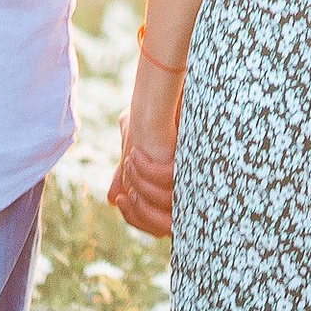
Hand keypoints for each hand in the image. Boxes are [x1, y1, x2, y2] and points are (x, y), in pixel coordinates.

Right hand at [108, 65, 180, 240]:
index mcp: (179, 191)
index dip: (137, 219)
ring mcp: (196, 177)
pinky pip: (169, 179)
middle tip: (124, 193)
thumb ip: (129, 175)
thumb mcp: (141, 146)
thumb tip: (113, 199)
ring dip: (141, 186)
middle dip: (137, 211)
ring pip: (166, 205)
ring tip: (131, 164)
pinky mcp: (195, 162)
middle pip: (162, 224)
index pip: (158, 225)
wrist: (174, 85)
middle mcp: (192, 189)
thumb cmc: (162, 112)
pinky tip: (137, 155)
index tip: (120, 199)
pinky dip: (149, 171)